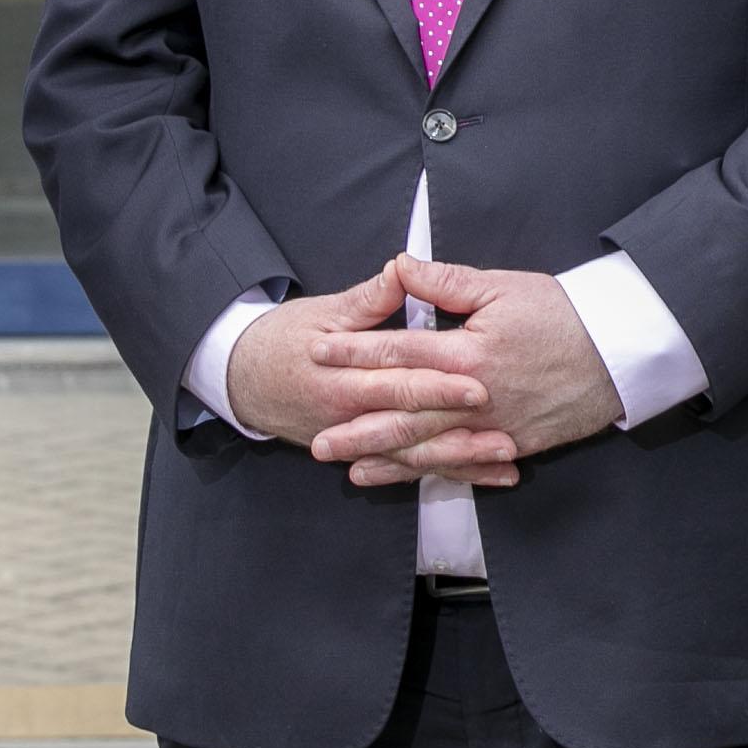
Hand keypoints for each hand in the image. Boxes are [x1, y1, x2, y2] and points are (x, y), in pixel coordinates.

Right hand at [225, 263, 500, 471]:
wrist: (242, 380)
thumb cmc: (284, 340)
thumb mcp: (324, 312)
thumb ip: (369, 299)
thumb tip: (400, 270)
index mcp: (344, 378)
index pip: (398, 382)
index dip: (438, 383)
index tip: (477, 383)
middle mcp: (352, 417)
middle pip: (412, 428)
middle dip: (459, 434)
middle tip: (504, 433)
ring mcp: (358, 440)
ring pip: (415, 458)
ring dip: (461, 461)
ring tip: (504, 461)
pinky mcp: (364, 451)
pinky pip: (409, 467)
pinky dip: (448, 473)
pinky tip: (485, 476)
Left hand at [311, 257, 621, 489]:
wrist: (620, 351)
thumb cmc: (563, 313)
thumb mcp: (504, 287)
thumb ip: (446, 283)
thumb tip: (400, 266)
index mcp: (469, 353)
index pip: (400, 354)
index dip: (356, 353)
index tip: (318, 352)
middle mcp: (476, 398)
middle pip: (407, 417)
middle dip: (359, 430)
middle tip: (319, 442)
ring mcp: (495, 428)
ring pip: (432, 449)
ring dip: (388, 461)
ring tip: (350, 469)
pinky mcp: (515, 445)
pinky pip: (467, 464)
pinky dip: (435, 474)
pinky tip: (411, 477)